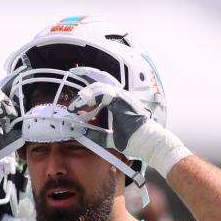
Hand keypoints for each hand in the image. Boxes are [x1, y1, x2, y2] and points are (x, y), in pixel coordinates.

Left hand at [67, 66, 190, 176]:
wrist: (147, 142)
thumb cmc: (133, 140)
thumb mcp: (109, 137)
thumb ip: (96, 134)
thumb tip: (82, 132)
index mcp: (118, 102)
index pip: (101, 87)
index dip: (88, 84)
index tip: (76, 92)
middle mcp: (120, 96)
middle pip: (100, 81)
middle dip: (85, 78)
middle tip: (73, 84)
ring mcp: (122, 96)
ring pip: (99, 86)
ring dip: (85, 94)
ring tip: (74, 104)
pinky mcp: (122, 100)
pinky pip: (102, 94)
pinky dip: (90, 98)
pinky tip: (82, 105)